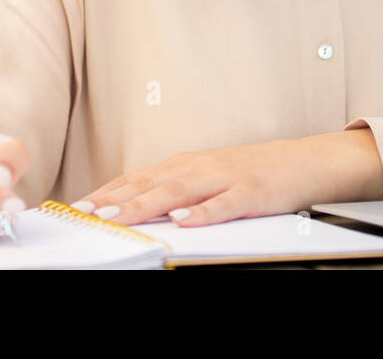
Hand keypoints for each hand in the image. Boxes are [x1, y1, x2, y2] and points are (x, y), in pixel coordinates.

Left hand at [68, 131, 382, 227]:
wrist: (304, 162)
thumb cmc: (253, 173)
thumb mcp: (208, 177)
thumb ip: (175, 190)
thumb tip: (134, 206)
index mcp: (186, 165)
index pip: (138, 177)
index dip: (107, 190)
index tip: (78, 206)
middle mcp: (200, 167)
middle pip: (151, 183)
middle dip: (115, 198)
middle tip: (85, 212)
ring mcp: (225, 178)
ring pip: (179, 192)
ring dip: (145, 204)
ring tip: (117, 215)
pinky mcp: (251, 192)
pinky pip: (224, 205)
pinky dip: (202, 213)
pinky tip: (183, 221)